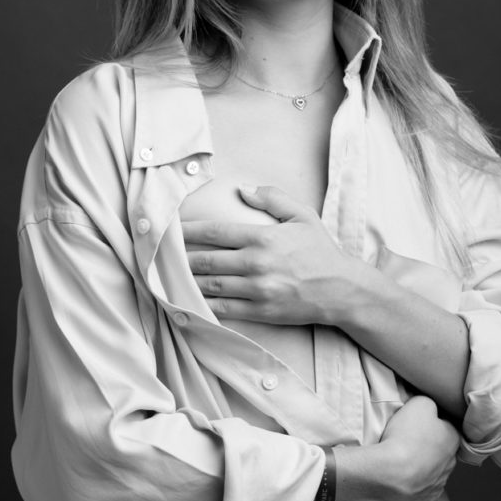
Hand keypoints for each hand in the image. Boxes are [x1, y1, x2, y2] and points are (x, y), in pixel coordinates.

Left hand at [182, 185, 352, 324]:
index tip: (170, 230)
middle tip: (160, 256)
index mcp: (263, 237)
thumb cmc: (320, 251)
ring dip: (185, 281)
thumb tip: (243, 189)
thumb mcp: (302, 215)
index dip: (188, 231)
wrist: (341, 289)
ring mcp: (257, 290)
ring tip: (167, 277)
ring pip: (210, 285)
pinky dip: (201, 305)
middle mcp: (256, 264)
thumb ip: (272, 198)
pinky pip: (223, 308)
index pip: (215, 231)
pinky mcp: (260, 311)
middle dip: (179, 258)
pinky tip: (187, 300)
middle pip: (206, 260)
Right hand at [333, 396, 459, 500]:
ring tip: (401, 459)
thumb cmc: (405, 437)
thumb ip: (430, 404)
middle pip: (440, 449)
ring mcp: (438, 485)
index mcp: (453, 439)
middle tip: (408, 440)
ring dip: (421, 465)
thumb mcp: (420, 404)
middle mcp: (451, 463)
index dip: (432, 422)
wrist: (389, 474)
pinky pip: (422, 488)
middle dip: (428, 445)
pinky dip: (414, 482)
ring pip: (433, 470)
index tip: (417, 423)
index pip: (447, 426)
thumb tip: (430, 409)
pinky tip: (401, 476)